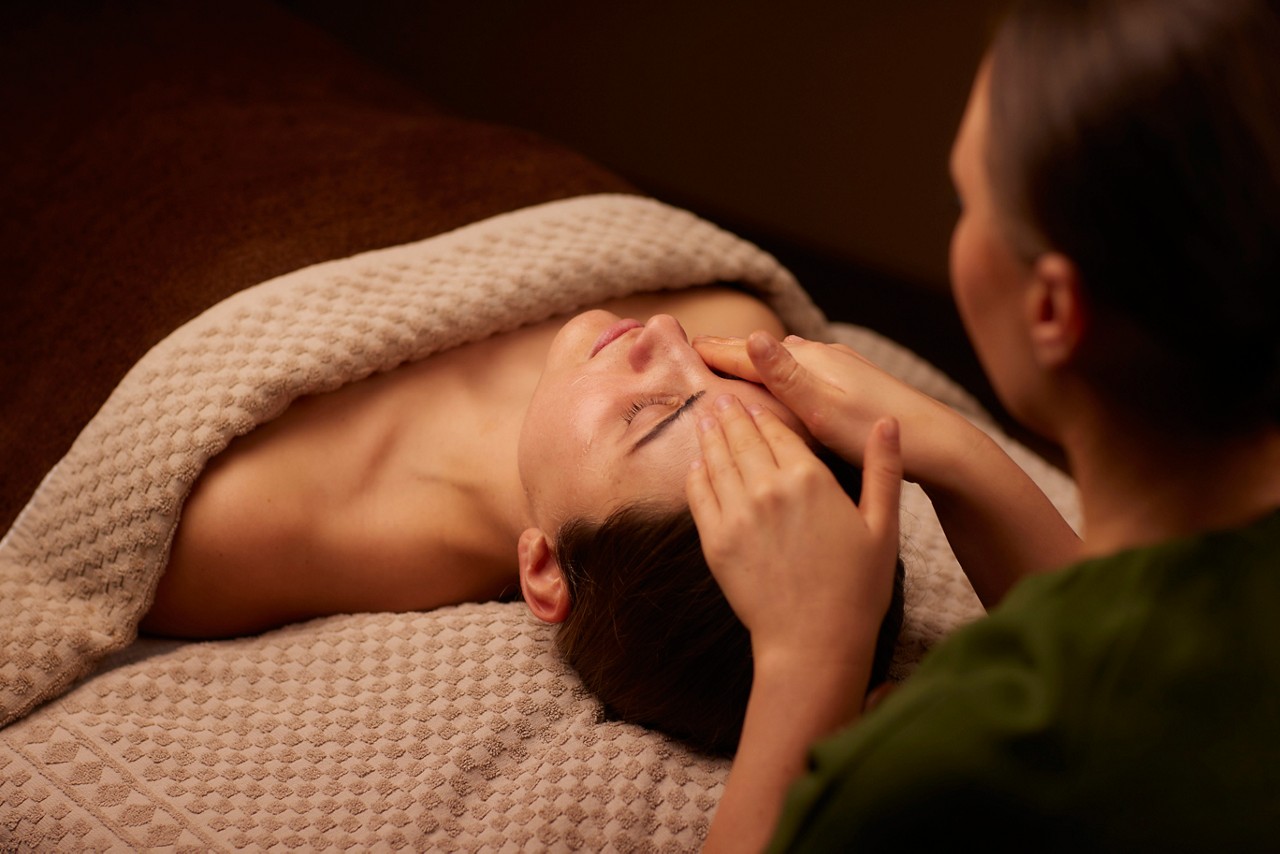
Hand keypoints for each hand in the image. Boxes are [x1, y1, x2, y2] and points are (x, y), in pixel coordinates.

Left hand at [686, 394, 902, 670]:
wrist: (814, 642)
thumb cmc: (857, 588)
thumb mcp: (883, 526)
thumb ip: (884, 468)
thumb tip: (889, 422)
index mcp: (809, 478)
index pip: (778, 431)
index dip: (763, 412)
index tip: (751, 397)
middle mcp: (768, 488)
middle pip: (742, 439)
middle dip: (730, 415)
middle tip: (719, 398)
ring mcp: (737, 513)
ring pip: (716, 460)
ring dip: (709, 435)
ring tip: (704, 417)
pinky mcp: (715, 541)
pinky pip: (699, 495)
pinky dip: (696, 473)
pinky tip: (696, 463)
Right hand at [695, 331, 953, 476]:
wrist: (938, 445)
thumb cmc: (876, 432)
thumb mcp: (824, 409)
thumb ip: (785, 376)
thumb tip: (752, 336)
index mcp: (811, 361)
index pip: (750, 352)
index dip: (716, 351)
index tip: (683, 346)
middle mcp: (824, 357)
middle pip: (766, 351)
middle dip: (731, 349)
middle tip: (697, 349)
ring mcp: (840, 369)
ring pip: (785, 359)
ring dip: (756, 360)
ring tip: (732, 362)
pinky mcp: (852, 385)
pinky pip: (802, 371)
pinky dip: (779, 372)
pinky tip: (786, 381)